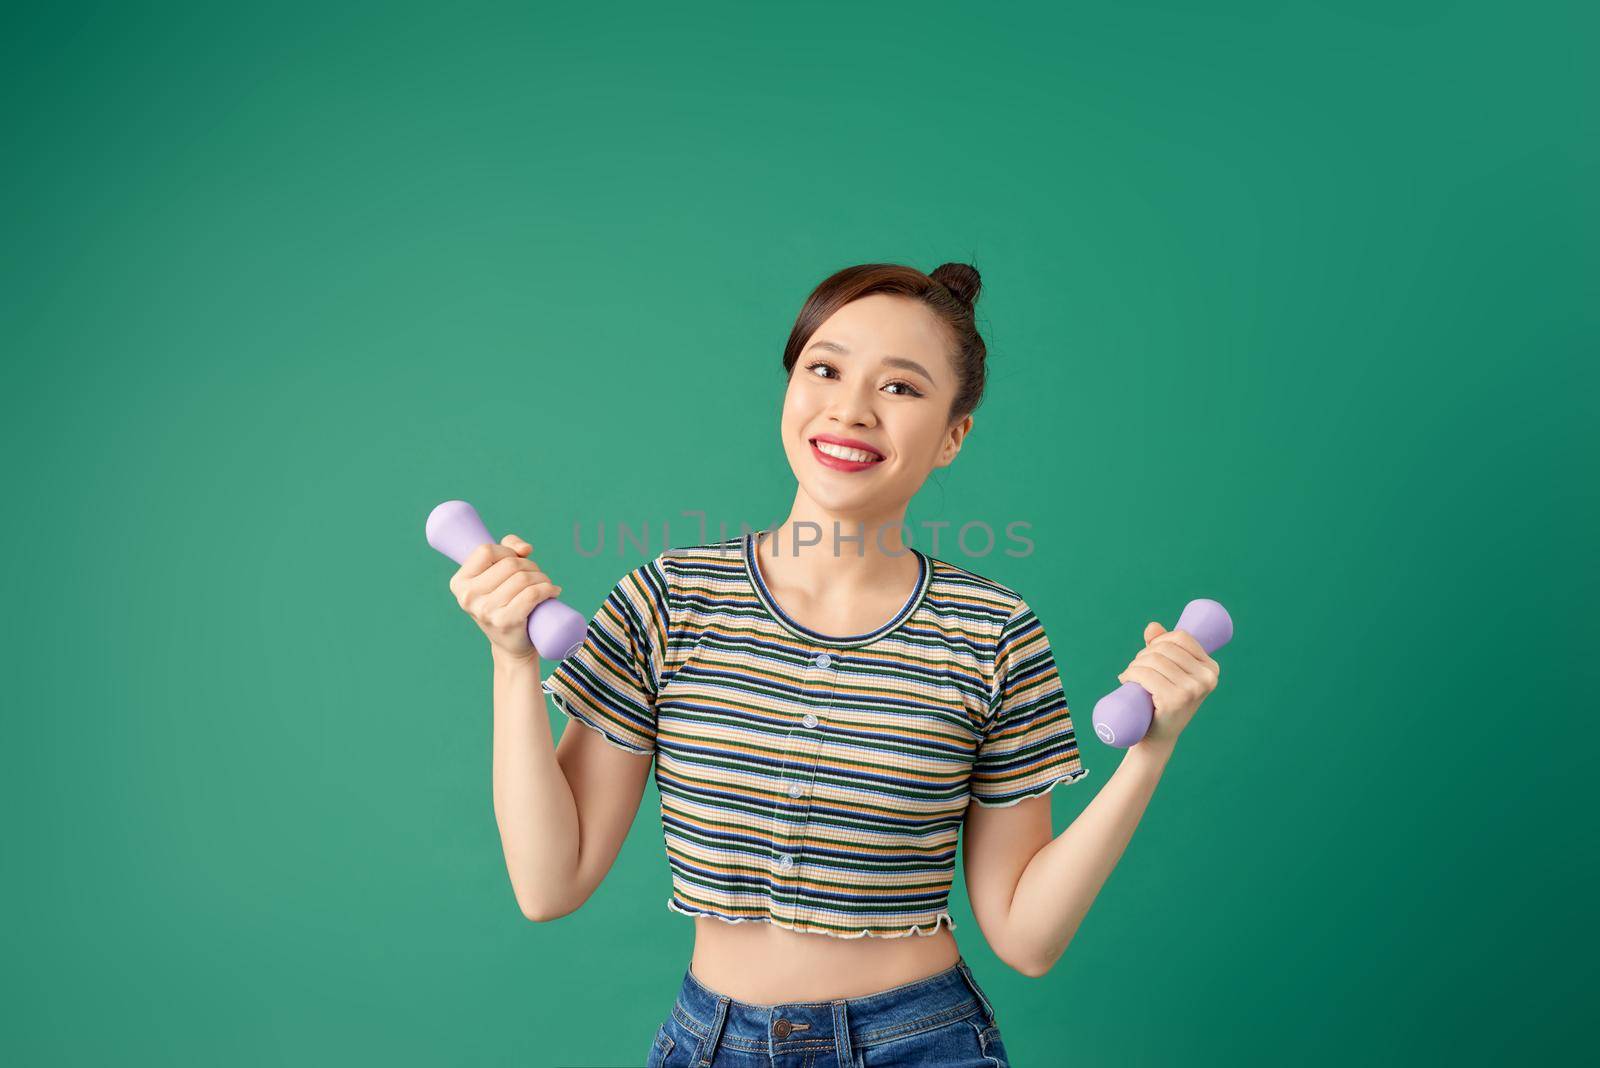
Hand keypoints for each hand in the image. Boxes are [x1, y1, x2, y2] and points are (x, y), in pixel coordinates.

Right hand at [448, 533, 563, 661]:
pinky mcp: (505, 622)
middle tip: (537, 577)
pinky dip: (547, 589)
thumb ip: (507, 549)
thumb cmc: (506, 603)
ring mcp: (485, 611)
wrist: (512, 644)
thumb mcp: (498, 575)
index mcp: (460, 583)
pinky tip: (553, 591)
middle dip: (530, 566)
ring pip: (523, 578)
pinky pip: (532, 594)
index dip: (507, 551)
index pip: (486, 551)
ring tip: (546, 586)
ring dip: (542, 578)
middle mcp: (468, 597)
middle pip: (509, 564)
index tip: (517, 561)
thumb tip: (525, 549)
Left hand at [1116, 621, 1221, 751]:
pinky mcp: (1175, 699)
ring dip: (1134, 665)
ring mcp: (1192, 689)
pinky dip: (1131, 673)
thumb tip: (1152, 627)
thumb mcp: (1169, 673)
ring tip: (1130, 675)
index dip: (1160, 639)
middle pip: (1165, 649)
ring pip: (1153, 660)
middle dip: (1143, 654)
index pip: (1181, 637)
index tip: (1149, 654)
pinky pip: (1146, 674)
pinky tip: (1126, 679)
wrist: (1158, 736)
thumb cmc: (1163, 700)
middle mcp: (1207, 678)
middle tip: (1135, 669)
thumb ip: (1163, 646)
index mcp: (1211, 668)